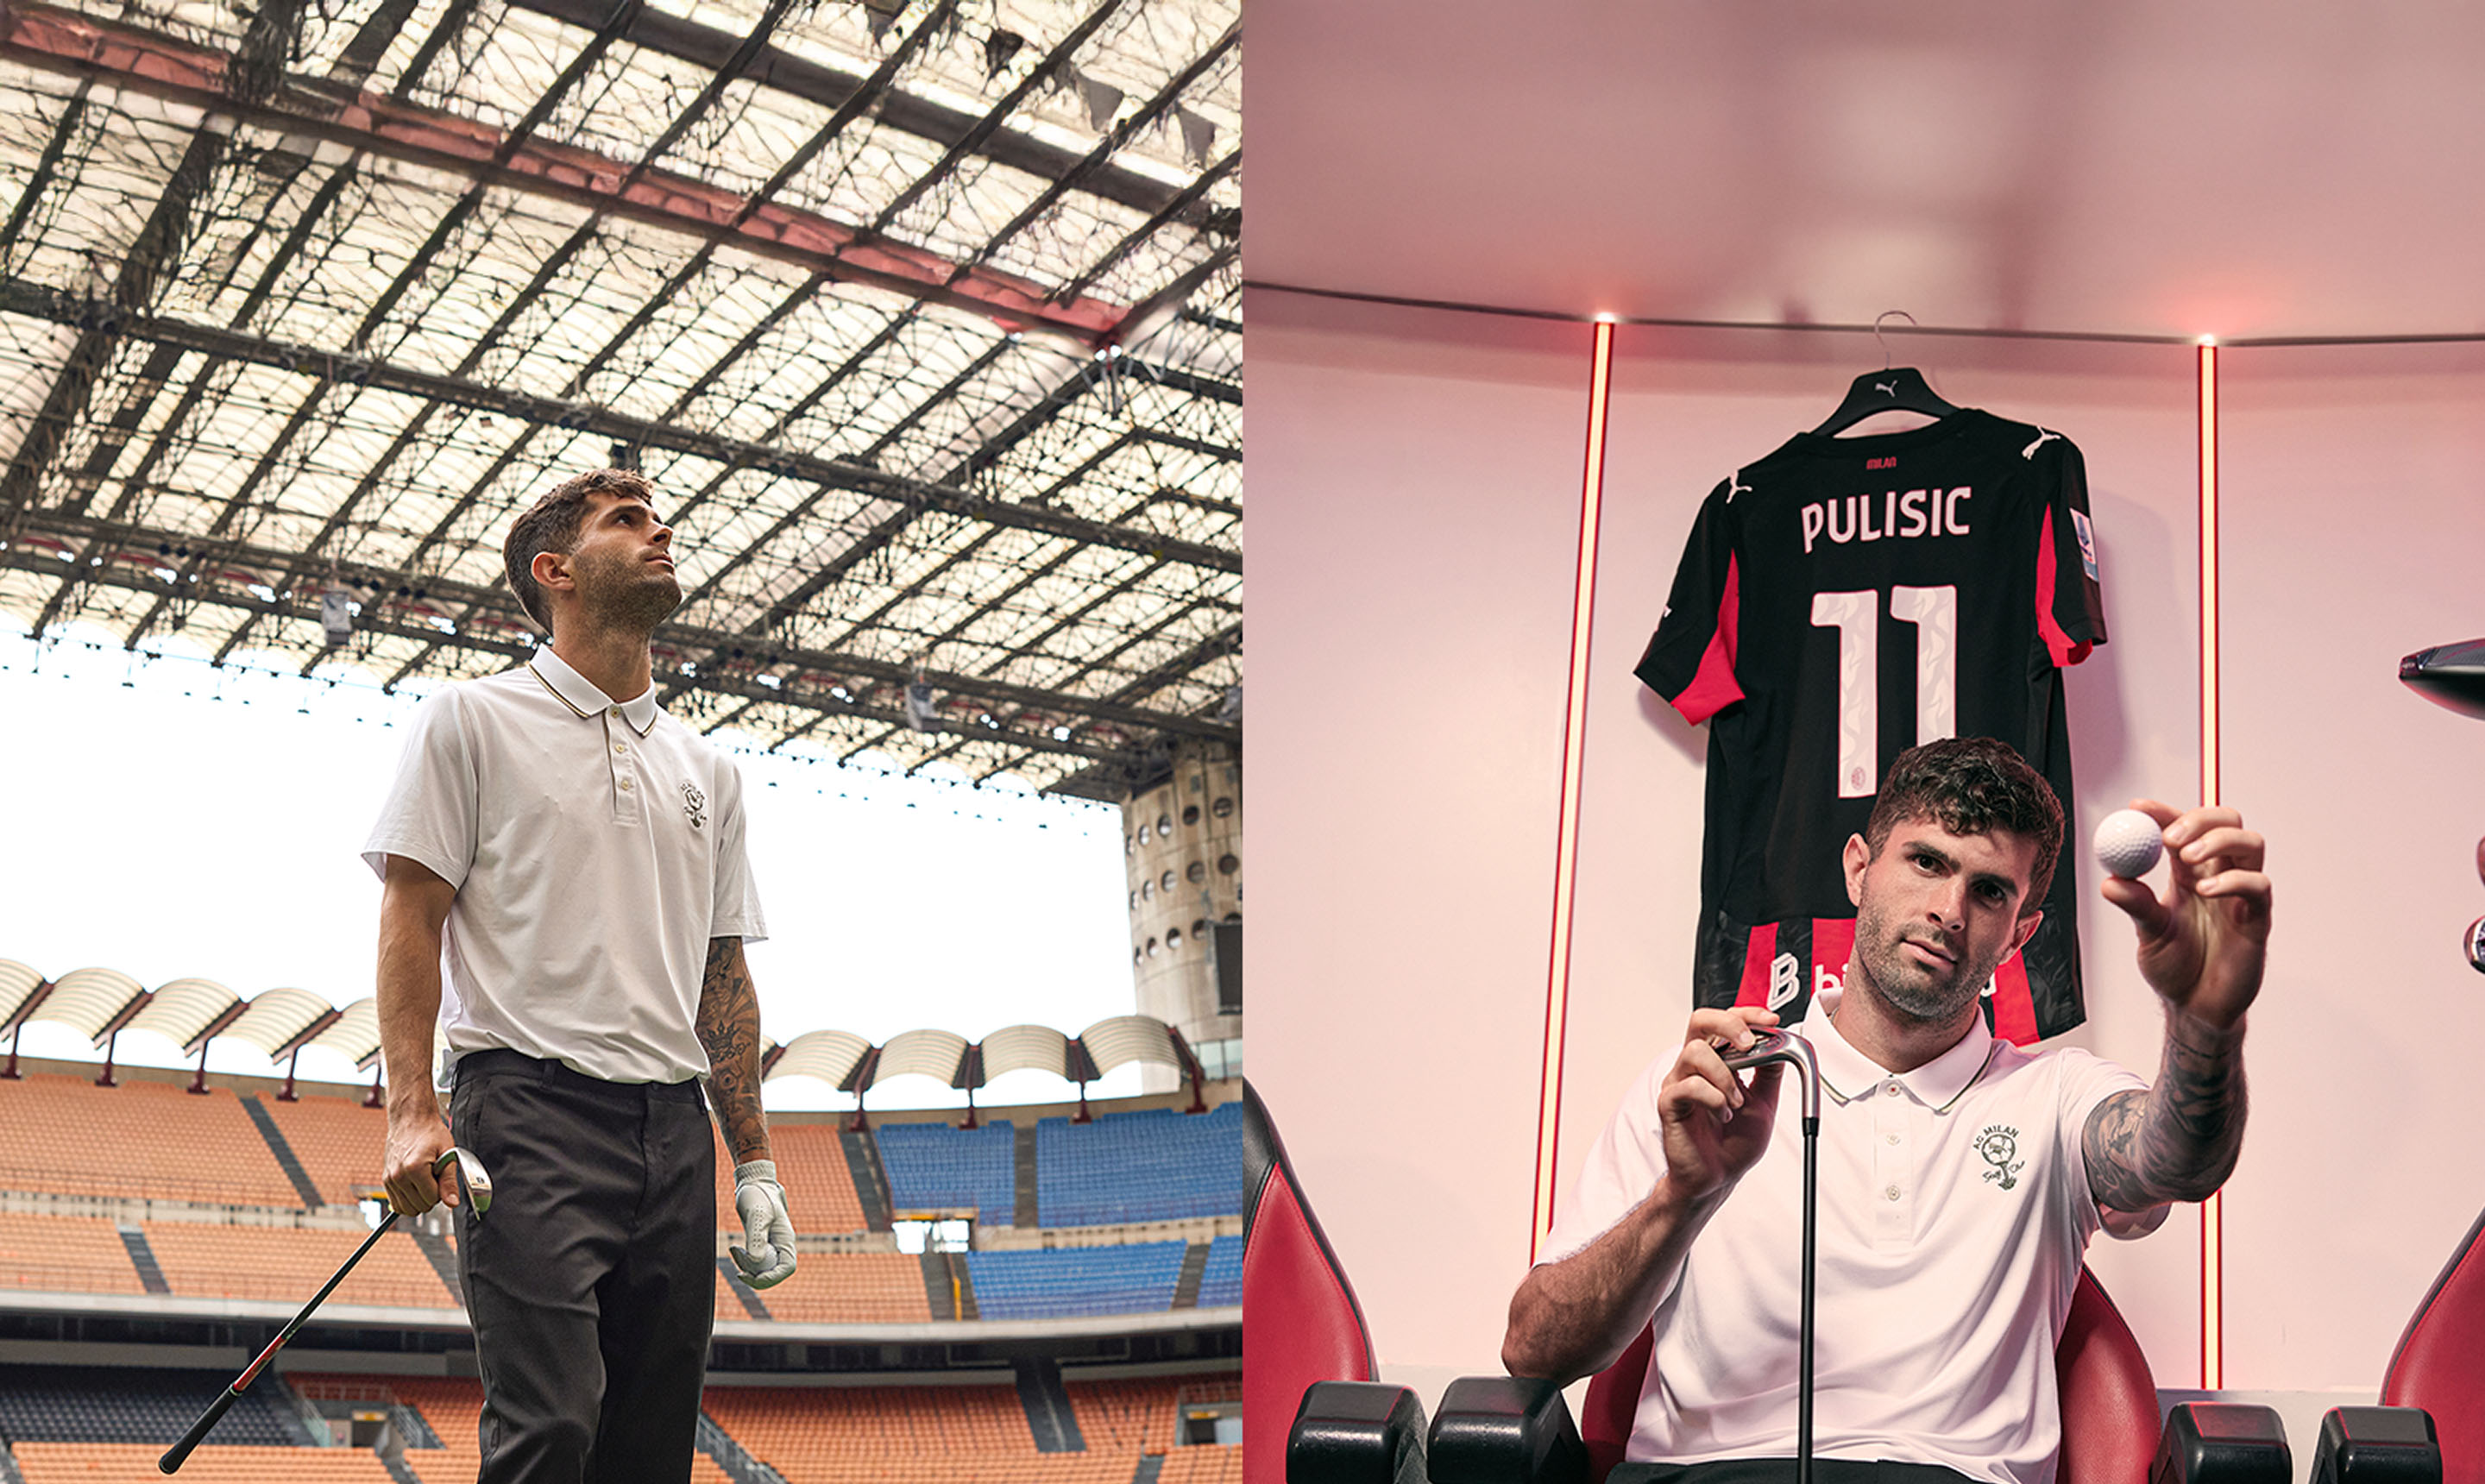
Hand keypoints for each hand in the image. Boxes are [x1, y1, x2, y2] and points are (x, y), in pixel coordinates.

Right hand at [383, 1111, 456, 1214]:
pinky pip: (396, 1203)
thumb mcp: (447, 1153)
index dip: (442, 1189)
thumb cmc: (430, 1133)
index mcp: (415, 1169)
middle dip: (431, 1196)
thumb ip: (449, 1181)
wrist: (410, 1119)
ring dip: (419, 1200)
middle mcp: (398, 1176)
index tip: (441, 1174)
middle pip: (420, 1206)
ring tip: (425, 1180)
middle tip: (434, 1176)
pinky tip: (416, 1186)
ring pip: (407, 1208)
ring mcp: (389, 1179)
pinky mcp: (385, 1180)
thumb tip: (452, 1203)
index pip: (433, 1198)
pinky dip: (408, 1200)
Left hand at [730, 1159, 796, 1287]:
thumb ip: (756, 1239)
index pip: (787, 1268)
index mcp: (786, 1239)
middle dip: (755, 1275)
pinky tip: (734, 1248)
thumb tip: (756, 1262)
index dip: (772, 1278)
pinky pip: (754, 1261)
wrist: (753, 1183)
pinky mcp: (760, 1243)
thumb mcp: (756, 1215)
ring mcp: (771, 1245)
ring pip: (762, 1268)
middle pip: (773, 1272)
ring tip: (733, 1249)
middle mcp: (781, 1244)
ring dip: (746, 1266)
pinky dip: (743, 1260)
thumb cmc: (757, 1195)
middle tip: (738, 1271)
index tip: (751, 1276)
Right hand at [1656, 1006, 1783, 1201]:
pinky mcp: (1669, 1104)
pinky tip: (1723, 1115)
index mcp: (1715, 1061)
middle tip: (1749, 1044)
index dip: (1746, 1013)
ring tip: (1736, 1102)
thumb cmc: (1733, 1143)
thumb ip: (1770, 1074)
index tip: (1771, 1019)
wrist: (1718, 1178)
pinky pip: (1689, 1087)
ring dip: (1725, 1076)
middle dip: (1728, 1025)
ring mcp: (1678, 1083)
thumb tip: (1783, 1045)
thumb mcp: (1764, 1103)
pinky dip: (1714, 1099)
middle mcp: (1693, 1067)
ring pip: (1695, 1053)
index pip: (1724, 1021)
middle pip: (1700, 1020)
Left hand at [2098, 800, 2270, 1028]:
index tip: (2136, 807)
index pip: (2182, 828)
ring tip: (2186, 857)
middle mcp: (2218, 875)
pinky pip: (2258, 885)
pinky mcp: (2258, 917)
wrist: (2196, 1008)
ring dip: (2219, 840)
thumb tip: (2110, 881)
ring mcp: (2241, 894)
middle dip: (2199, 819)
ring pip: (2250, 844)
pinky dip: (2234, 879)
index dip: (2162, 813)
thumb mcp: (2148, 933)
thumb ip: (2135, 905)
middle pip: (2226, 822)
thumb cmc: (2174, 968)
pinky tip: (2206, 890)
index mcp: (2187, 872)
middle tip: (2169, 836)